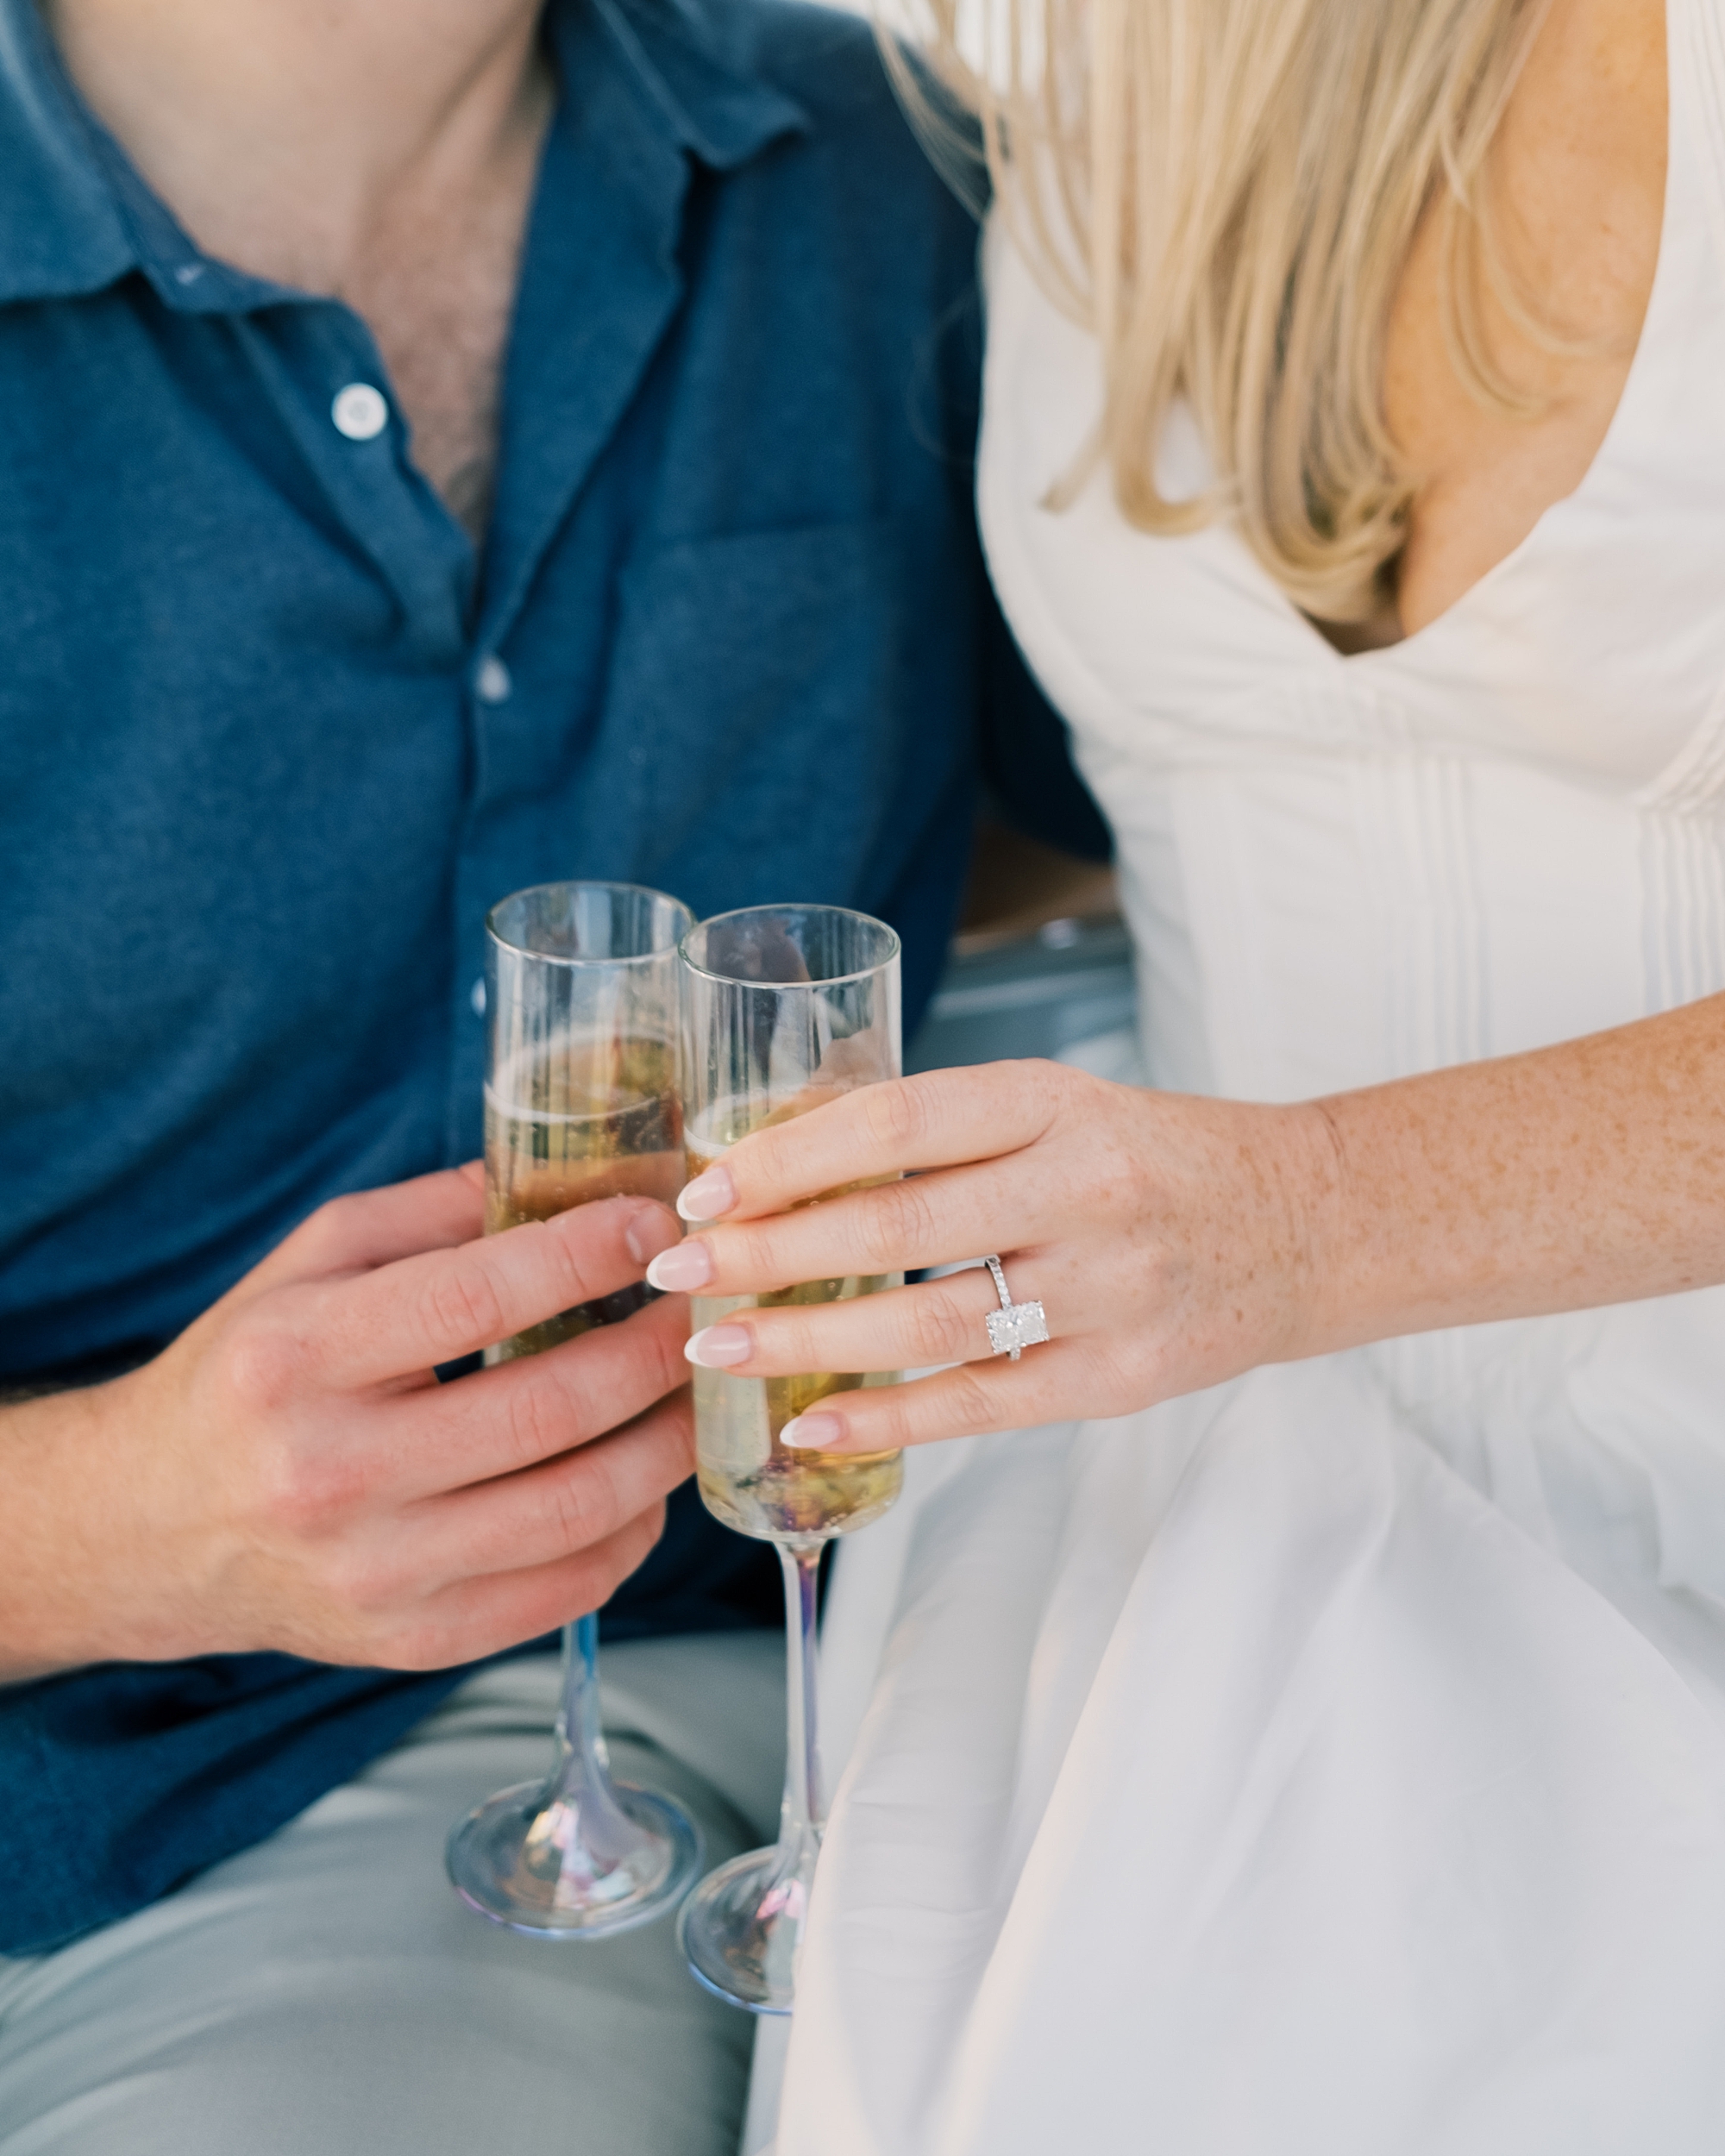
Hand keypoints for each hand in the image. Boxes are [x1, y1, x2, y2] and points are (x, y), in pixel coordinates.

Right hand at [0, 1167, 693, 1676]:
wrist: (150, 1529)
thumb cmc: (246, 1376)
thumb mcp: (308, 1264)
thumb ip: (431, 1213)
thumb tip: (568, 1177)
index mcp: (296, 1359)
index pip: (476, 1298)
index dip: (586, 1254)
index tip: (653, 1225)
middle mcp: (331, 1473)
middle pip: (548, 1411)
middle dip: (652, 1350)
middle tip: (695, 1308)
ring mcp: (377, 1573)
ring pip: (578, 1510)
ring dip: (665, 1442)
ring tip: (689, 1390)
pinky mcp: (414, 1641)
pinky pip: (570, 1590)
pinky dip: (633, 1529)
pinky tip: (642, 1478)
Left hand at [652, 1060, 1333, 1452]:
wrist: (1307, 1223)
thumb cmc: (1156, 1158)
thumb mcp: (1061, 1107)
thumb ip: (946, 1136)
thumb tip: (780, 1167)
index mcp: (1056, 1102)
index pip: (894, 1122)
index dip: (784, 1158)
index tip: (701, 1188)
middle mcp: (1085, 1189)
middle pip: (896, 1228)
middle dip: (768, 1254)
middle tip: (674, 1273)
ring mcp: (1110, 1290)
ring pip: (930, 1325)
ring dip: (807, 1342)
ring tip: (715, 1349)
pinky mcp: (1123, 1377)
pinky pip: (984, 1406)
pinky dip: (888, 1420)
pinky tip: (810, 1425)